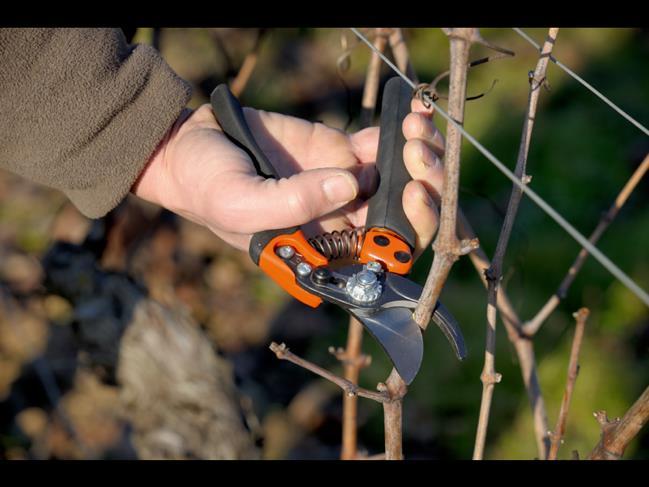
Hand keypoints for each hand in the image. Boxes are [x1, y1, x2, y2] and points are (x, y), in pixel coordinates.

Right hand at [133, 100, 444, 258]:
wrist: (194, 143)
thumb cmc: (208, 185)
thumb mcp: (240, 203)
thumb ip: (292, 203)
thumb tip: (352, 184)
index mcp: (321, 254)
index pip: (381, 260)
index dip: (410, 234)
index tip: (411, 195)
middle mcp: (341, 227)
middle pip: (405, 223)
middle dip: (428, 192)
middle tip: (418, 156)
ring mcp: (345, 189)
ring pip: (405, 183)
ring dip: (423, 157)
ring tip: (415, 128)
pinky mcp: (342, 154)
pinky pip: (384, 148)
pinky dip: (404, 131)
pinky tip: (410, 113)